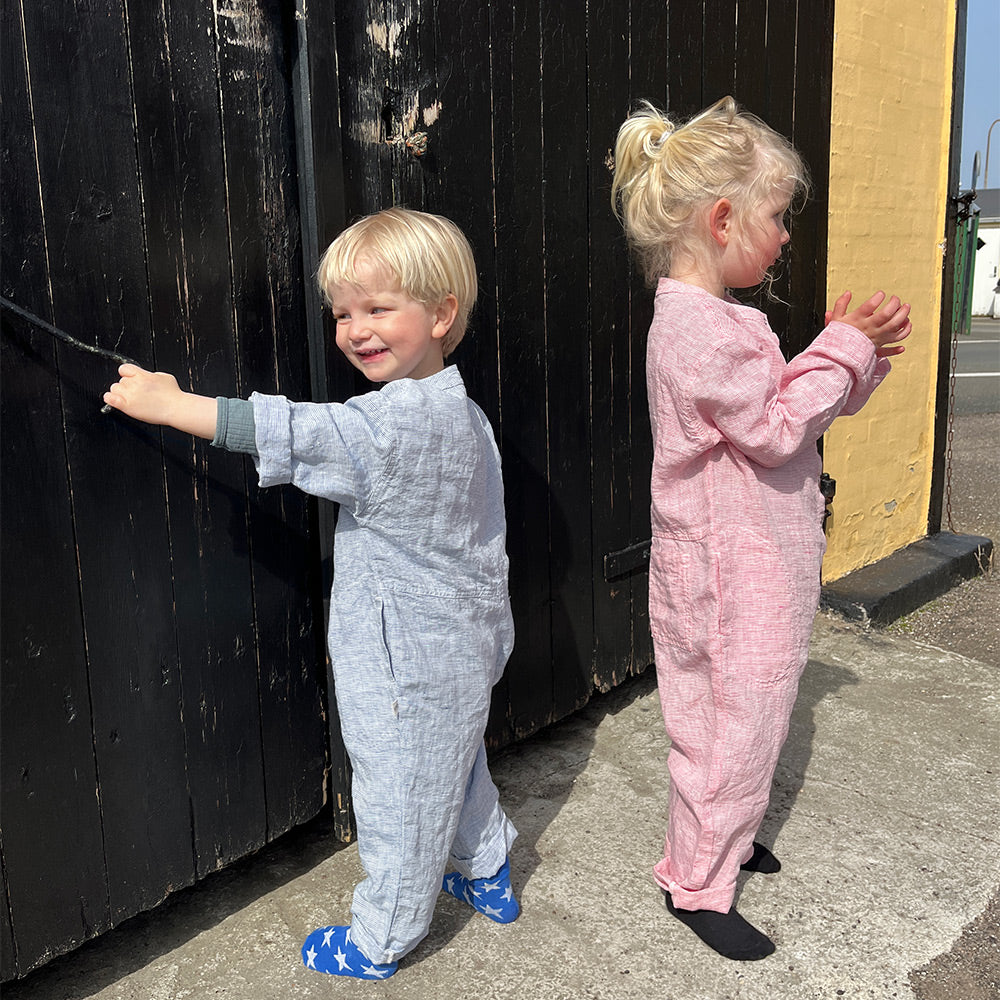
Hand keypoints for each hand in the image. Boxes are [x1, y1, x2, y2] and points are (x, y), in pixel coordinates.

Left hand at [103, 363, 217, 437]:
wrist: (176, 408)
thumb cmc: (173, 395)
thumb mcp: (165, 377)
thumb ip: (152, 375)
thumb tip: (147, 376)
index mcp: (142, 375)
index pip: (124, 368)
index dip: (127, 374)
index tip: (131, 378)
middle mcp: (134, 383)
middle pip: (120, 380)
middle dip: (127, 386)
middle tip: (137, 393)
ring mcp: (130, 395)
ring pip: (114, 389)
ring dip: (120, 393)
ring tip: (131, 398)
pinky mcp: (127, 406)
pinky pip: (109, 399)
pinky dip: (110, 399)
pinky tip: (115, 400)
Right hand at [827, 290, 911, 357]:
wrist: (840, 358)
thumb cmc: (838, 338)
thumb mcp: (835, 320)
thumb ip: (840, 305)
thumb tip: (847, 293)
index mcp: (857, 320)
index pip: (870, 306)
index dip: (878, 297)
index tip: (880, 294)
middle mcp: (869, 328)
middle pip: (886, 314)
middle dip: (894, 303)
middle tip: (895, 298)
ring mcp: (877, 337)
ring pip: (894, 325)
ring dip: (903, 315)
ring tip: (905, 308)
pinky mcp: (882, 344)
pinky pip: (896, 339)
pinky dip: (904, 332)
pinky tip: (907, 326)